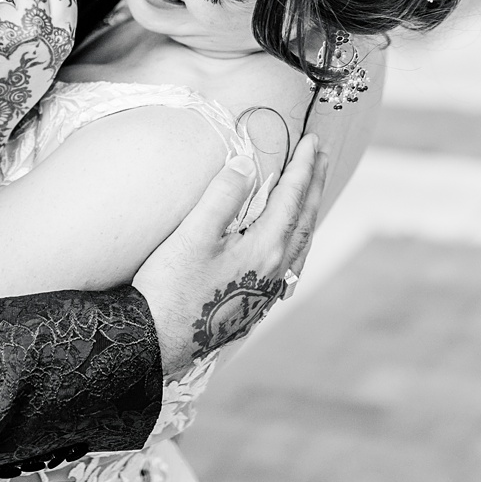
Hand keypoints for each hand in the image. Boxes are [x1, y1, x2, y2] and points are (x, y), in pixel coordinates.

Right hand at [133, 133, 326, 378]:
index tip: (314, 141)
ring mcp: (267, 289)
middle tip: (324, 155)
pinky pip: (290, 261)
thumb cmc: (170, 287)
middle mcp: (274, 270)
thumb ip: (222, 196)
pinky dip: (296, 237)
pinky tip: (287, 240)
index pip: (292, 198)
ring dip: (308, 211)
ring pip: (300, 243)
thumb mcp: (192, 235)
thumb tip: (246, 162)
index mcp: (265, 249)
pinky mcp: (255, 302)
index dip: (304, 167)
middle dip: (314, 184)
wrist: (156, 340)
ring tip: (311, 190)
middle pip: (304, 219)